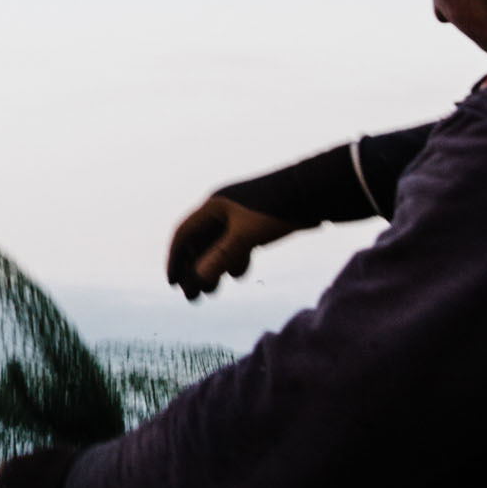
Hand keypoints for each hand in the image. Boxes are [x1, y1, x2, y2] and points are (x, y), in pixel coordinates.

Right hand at [166, 194, 297, 299]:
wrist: (313, 191)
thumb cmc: (277, 209)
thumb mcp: (247, 236)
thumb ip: (221, 256)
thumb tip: (197, 279)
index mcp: (214, 206)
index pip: (184, 234)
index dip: (175, 259)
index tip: (173, 283)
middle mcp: (223, 209)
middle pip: (200, 243)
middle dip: (195, 270)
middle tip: (193, 296)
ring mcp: (239, 215)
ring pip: (219, 245)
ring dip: (213, 268)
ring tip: (211, 291)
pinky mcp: (256, 222)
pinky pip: (236, 244)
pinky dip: (233, 259)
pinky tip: (238, 273)